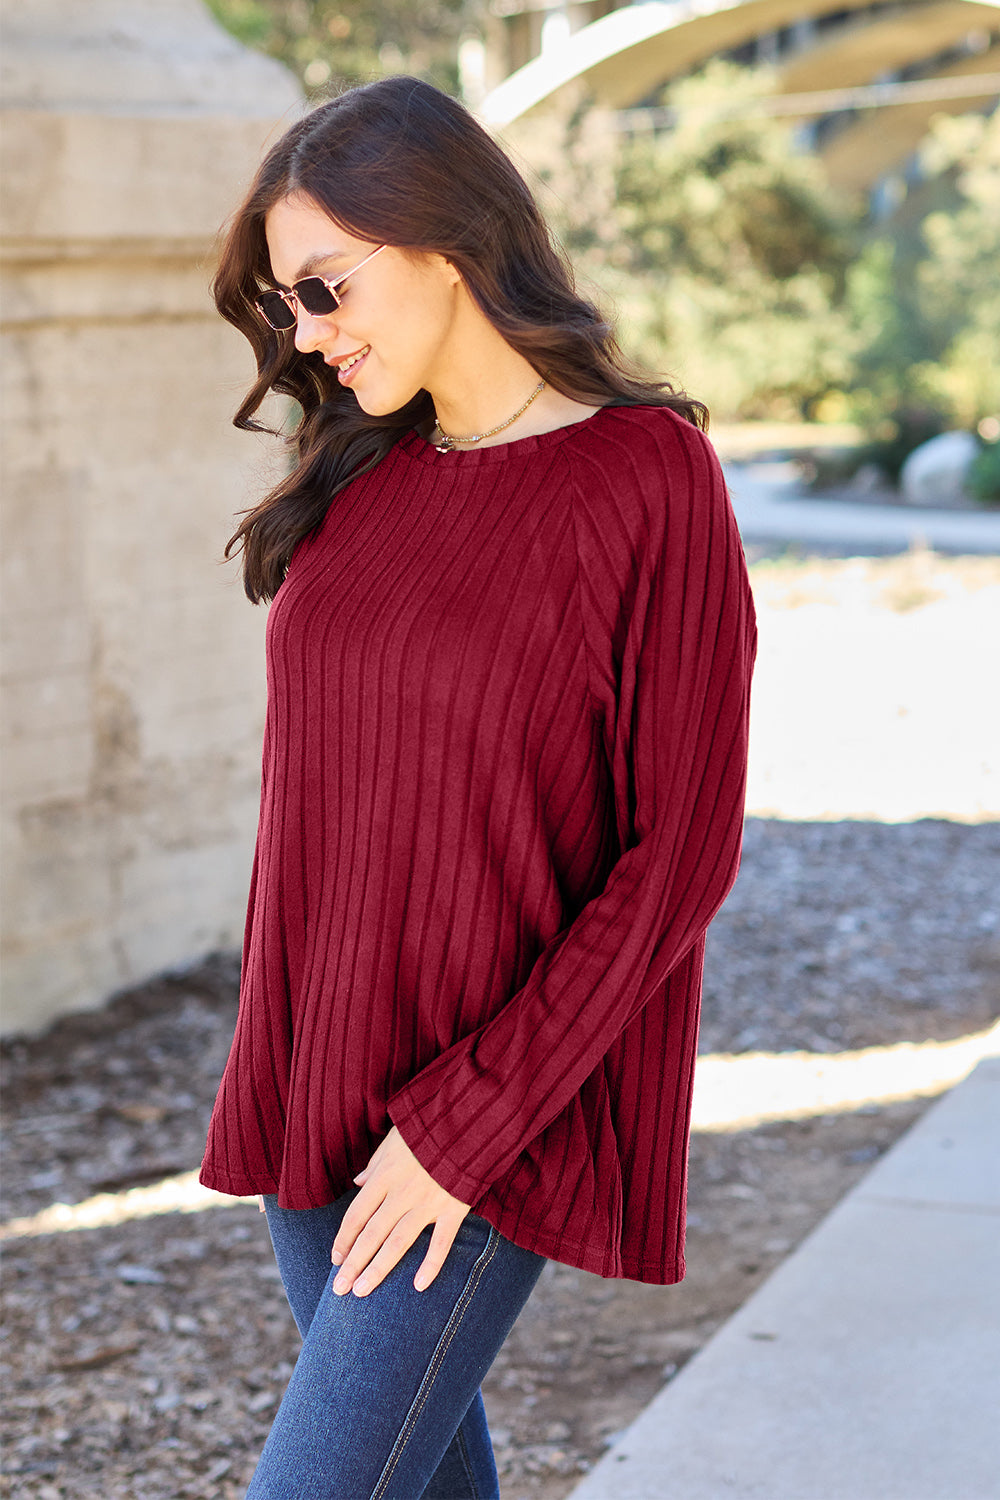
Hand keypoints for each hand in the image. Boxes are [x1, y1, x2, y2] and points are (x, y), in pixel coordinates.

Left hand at [330, 1126, 470, 1298]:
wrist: (468, 1120)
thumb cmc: (428, 1126)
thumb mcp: (394, 1138)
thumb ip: (375, 1163)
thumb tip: (358, 1182)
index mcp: (385, 1175)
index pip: (357, 1214)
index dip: (344, 1238)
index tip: (335, 1258)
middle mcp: (402, 1193)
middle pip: (371, 1234)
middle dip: (353, 1263)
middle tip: (339, 1289)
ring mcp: (428, 1203)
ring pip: (397, 1243)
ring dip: (378, 1269)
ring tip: (361, 1291)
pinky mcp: (453, 1208)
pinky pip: (441, 1242)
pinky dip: (431, 1265)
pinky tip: (419, 1286)